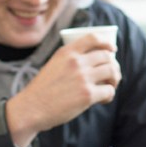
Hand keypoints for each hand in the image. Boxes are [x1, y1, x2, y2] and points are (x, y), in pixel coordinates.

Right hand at [5, 35, 120, 145]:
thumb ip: (70, 60)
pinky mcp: (87, 94)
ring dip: (114, 80)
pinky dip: (109, 95)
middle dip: (113, 65)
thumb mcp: (53, 65)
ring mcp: (82, 77)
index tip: (112, 49)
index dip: (106, 42)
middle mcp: (76, 62)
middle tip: (111, 76)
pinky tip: (103, 100)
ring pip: (111, 71)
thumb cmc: (42, 90)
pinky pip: (109, 91)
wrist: (31, 108)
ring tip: (109, 87)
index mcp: (66, 52)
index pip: (92, 38)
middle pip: (107, 56)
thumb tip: (93, 62)